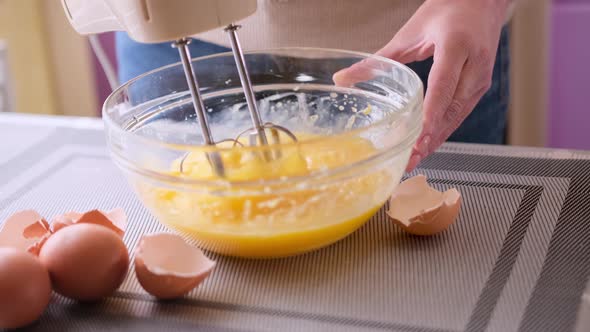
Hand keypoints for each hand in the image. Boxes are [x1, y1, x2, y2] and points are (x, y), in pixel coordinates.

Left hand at [334, 0, 509, 170]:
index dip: (431, 112)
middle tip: (411, 158)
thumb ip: (378, 60)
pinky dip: (445, 129)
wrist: (482, 1)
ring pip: (459, 115)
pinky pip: (462, 112)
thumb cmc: (447, 11)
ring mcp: (482, 77)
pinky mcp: (481, 86)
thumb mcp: (408, 33)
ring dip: (438, 138)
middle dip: (432, 136)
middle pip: (453, 107)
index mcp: (457, 46)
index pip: (444, 85)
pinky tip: (429, 143)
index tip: (419, 135)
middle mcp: (475, 64)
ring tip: (417, 159)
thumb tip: (343, 78)